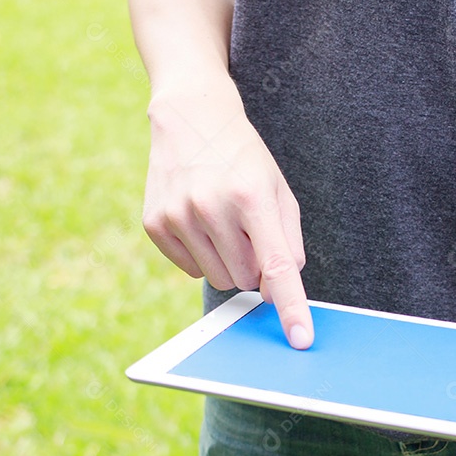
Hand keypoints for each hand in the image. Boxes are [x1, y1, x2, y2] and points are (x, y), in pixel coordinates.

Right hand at [141, 91, 313, 348]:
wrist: (191, 118)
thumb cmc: (244, 159)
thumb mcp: (279, 190)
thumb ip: (288, 242)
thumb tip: (278, 291)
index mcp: (251, 197)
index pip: (276, 266)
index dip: (290, 307)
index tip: (300, 338)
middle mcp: (210, 207)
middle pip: (246, 280)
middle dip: (254, 265)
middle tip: (247, 229)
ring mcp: (177, 215)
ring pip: (219, 280)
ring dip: (228, 262)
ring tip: (223, 222)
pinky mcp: (154, 224)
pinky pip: (191, 269)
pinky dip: (202, 255)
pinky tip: (199, 220)